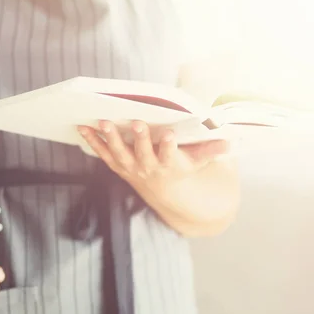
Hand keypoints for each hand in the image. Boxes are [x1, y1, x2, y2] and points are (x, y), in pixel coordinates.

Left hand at [78, 120, 228, 191]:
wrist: (164, 192)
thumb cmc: (182, 168)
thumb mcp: (199, 161)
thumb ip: (211, 151)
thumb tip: (230, 142)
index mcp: (170, 164)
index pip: (171, 155)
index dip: (170, 147)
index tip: (170, 136)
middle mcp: (149, 167)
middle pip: (143, 153)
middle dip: (140, 139)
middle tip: (136, 124)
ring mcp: (131, 167)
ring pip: (120, 153)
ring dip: (110, 138)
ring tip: (103, 122)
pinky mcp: (119, 165)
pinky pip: (104, 154)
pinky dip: (93, 142)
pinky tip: (82, 128)